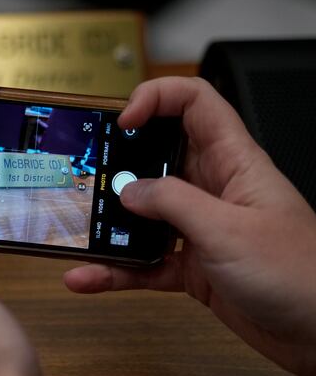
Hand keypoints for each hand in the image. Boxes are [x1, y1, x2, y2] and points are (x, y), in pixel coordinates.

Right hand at [64, 77, 315, 375]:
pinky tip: (89, 278)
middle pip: (159, 156)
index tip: (123, 121)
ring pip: (145, 213)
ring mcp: (199, 227)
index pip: (195, 104)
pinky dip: (117, 269)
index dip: (157, 98)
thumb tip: (128, 190)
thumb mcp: (228, 230)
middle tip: (90, 172)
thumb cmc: (298, 274)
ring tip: (81, 229)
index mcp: (231, 161)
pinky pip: (143, 260)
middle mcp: (211, 188)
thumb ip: (173, 203)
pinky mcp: (190, 265)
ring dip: (112, 222)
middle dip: (122, 160)